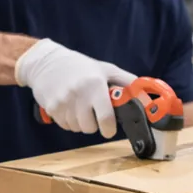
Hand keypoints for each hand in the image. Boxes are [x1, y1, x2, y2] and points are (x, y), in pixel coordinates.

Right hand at [15, 38, 137, 136]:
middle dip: (94, 124)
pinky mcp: (51, 108)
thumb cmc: (79, 66)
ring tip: (79, 108)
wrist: (46, 62)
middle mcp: (78, 94)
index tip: (109, 130)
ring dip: (80, 123)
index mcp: (95, 84)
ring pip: (77, 128)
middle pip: (90, 127)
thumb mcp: (105, 69)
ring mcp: (63, 102)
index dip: (109, 129)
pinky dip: (68, 121)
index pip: (105, 118)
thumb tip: (146, 95)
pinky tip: (68, 107)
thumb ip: (127, 81)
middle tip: (93, 113)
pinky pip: (65, 125)